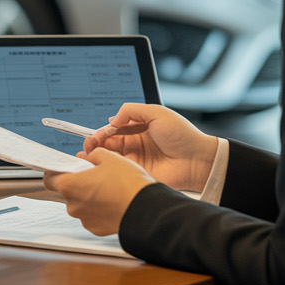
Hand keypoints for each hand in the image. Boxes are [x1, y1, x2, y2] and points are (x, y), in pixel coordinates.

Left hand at [44, 149, 154, 234]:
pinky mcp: (95, 229)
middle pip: (67, 192)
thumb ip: (92, 155)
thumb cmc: (128, 183)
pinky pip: (92, 216)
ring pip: (80, 204)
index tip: (65, 169)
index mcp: (70, 185)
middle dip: (78, 184)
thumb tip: (87, 157)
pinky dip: (98, 209)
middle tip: (94, 176)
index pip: (49, 179)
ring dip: (89, 197)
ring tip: (108, 189)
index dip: (56, 172)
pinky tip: (112, 202)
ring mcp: (84, 219)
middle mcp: (73, 205)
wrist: (146, 209)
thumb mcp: (110, 158)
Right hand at [82, 103, 217, 192]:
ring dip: (97, 157)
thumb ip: (131, 111)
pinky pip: (120, 171)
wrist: (198, 160)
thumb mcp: (157, 112)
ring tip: (86, 156)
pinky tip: (97, 167)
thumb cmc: (182, 135)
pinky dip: (107, 169)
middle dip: (95, 144)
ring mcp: (137, 160)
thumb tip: (112, 119)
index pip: (114, 129)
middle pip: (109, 144)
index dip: (102, 132)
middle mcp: (136, 144)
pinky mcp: (139, 174)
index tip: (94, 136)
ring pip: (111, 158)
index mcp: (139, 128)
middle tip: (88, 147)